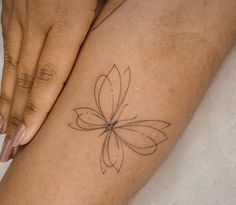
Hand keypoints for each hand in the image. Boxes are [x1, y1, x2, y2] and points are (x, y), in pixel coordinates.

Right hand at [0, 0, 97, 160]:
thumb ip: (105, 25)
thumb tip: (109, 56)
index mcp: (68, 19)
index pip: (52, 76)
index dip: (38, 110)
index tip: (28, 138)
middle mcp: (39, 21)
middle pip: (28, 79)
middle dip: (18, 117)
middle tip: (11, 148)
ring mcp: (21, 15)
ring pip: (13, 68)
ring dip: (7, 103)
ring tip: (3, 131)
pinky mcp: (12, 10)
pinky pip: (8, 50)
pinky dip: (5, 78)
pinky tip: (3, 95)